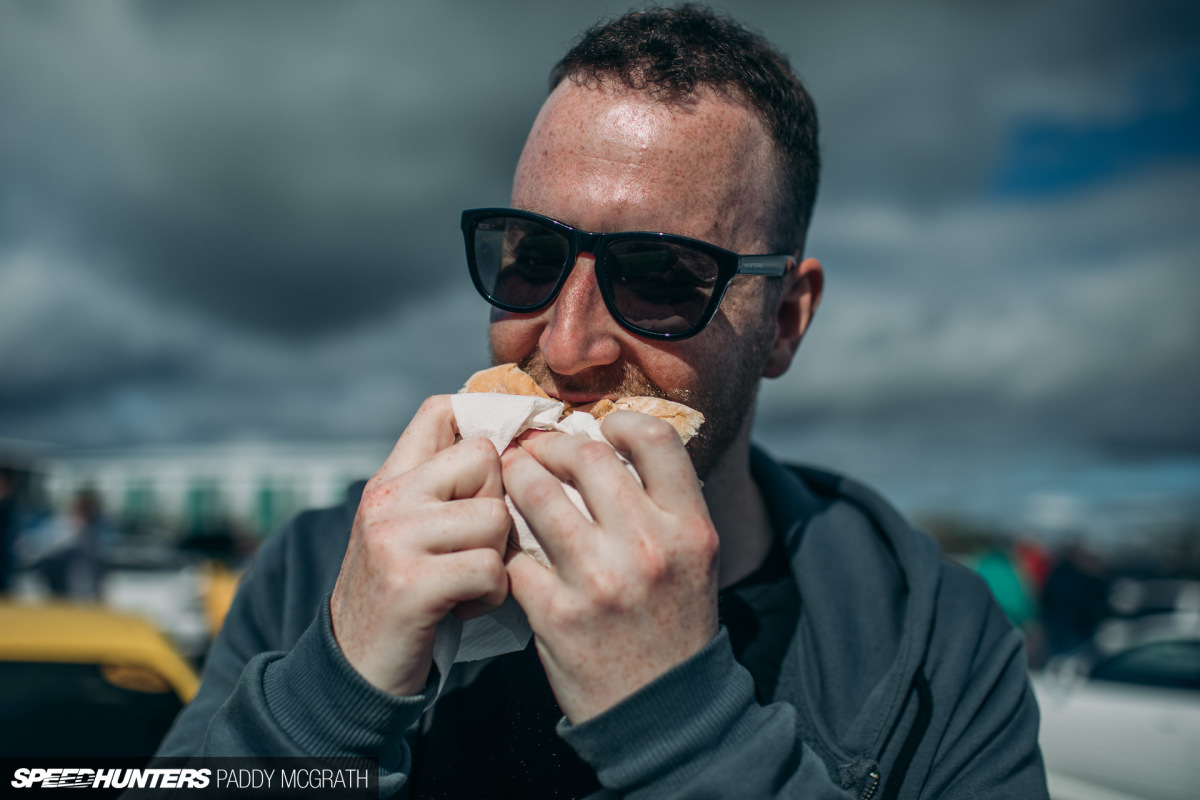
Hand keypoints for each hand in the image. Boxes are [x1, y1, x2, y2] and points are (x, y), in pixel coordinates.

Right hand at [330, 396, 511, 694]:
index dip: (485, 424)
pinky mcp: (410, 583)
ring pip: (495, 517)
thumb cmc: (401, 594)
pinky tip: (464, 608)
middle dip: (498, 505)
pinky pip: (490, 569)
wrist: (353, 668)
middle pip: (485, 458)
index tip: (502, 465)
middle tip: (474, 547)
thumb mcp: (407, 530)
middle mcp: (387, 499)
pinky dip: (491, 596)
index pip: (440, 411)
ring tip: (467, 582)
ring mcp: (394, 538)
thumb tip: (512, 445)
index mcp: (389, 479)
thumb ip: (443, 489)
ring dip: (498, 559)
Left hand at [502, 411, 719, 722]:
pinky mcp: (555, 614)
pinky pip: (513, 552)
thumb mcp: (694, 557)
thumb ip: (662, 502)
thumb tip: (605, 441)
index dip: (617, 422)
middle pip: (584, 455)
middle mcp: (648, 548)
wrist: (663, 710)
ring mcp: (599, 581)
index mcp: (690, 528)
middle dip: (550, 446)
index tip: (597, 431)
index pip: (654, 437)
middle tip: (535, 452)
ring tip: (510, 480)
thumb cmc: (674, 621)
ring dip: (515, 478)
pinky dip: (503, 540)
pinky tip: (504, 538)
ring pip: (535, 493)